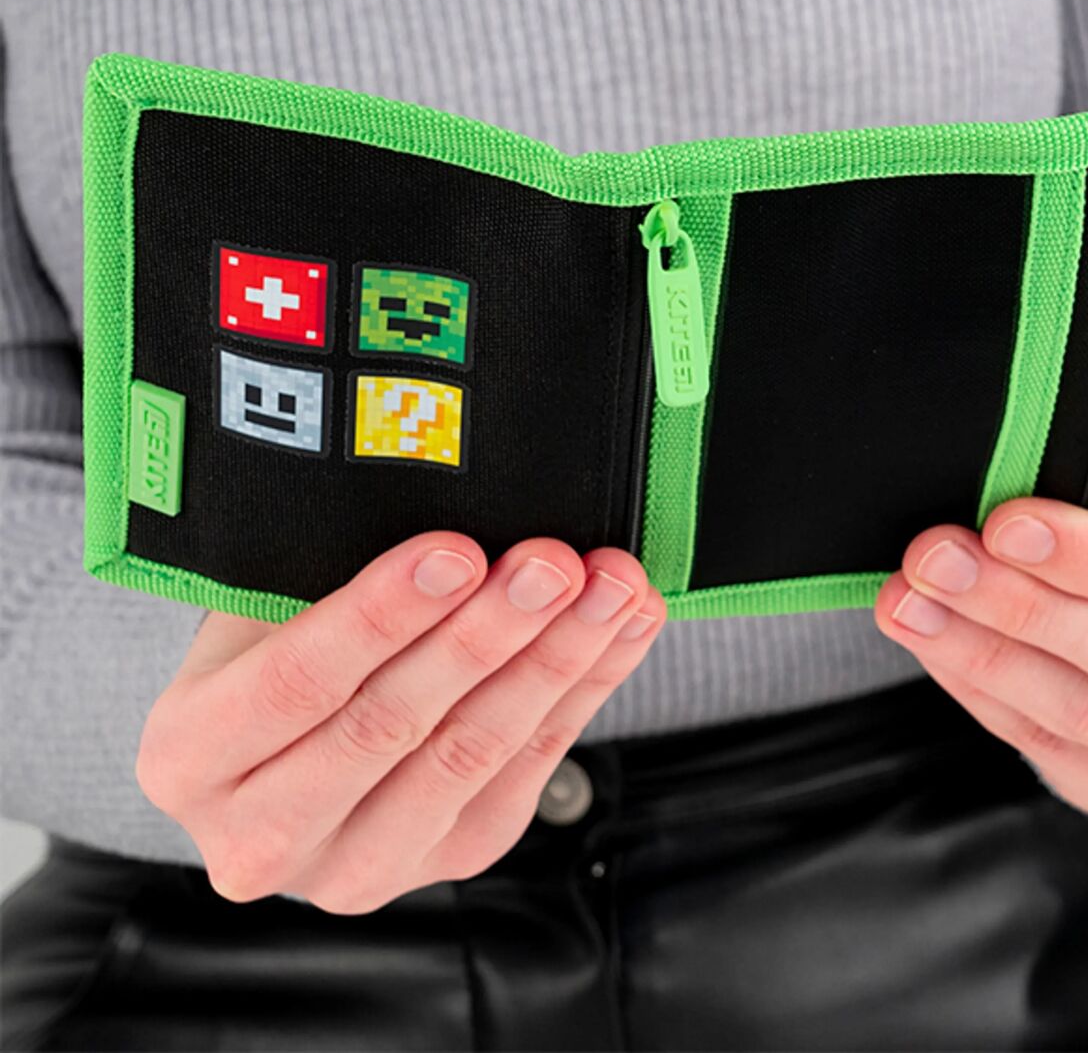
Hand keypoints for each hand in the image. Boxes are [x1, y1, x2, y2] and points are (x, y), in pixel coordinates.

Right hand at [136, 532, 663, 911]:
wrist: (292, 743)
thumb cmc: (278, 646)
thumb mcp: (264, 603)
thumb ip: (321, 570)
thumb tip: (440, 500)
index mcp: (190, 754)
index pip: (294, 683)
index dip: (381, 615)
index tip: (456, 551)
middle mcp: (260, 831)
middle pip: (389, 725)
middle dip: (485, 634)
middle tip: (552, 564)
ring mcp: (358, 862)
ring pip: (471, 754)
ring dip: (555, 660)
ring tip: (608, 587)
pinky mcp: (450, 859)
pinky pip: (530, 766)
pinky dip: (587, 686)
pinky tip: (622, 625)